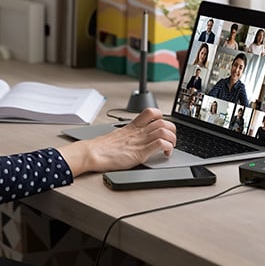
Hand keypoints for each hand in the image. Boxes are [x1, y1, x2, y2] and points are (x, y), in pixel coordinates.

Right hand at [58, 108, 175, 176]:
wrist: (92, 153)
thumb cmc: (101, 147)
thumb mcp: (116, 136)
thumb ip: (127, 135)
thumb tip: (131, 139)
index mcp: (132, 126)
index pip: (150, 112)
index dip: (161, 116)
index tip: (163, 124)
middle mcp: (138, 132)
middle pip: (162, 121)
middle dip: (171, 128)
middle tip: (171, 137)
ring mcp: (139, 141)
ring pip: (163, 130)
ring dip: (172, 138)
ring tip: (171, 146)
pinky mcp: (140, 152)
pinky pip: (159, 144)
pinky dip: (167, 147)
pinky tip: (165, 153)